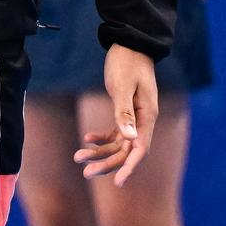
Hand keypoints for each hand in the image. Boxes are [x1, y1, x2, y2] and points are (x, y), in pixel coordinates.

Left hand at [75, 44, 157, 185]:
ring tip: (78, 157)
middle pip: (126, 151)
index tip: (117, 182)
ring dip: (100, 152)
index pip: (140, 148)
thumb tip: (130, 140)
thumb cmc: (126, 63)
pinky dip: (101, 138)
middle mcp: (143, 121)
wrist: (128, 43)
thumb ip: (124, 113)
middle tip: (86, 172)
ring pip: (118, 144)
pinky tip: (86, 139)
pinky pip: (114, 133)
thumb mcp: (122, 87)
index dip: (129, 167)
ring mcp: (135, 118)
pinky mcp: (125, 112)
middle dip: (107, 163)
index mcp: (147, 116)